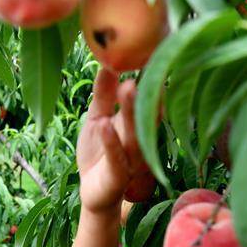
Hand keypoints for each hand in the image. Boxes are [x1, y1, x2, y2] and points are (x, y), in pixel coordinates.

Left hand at [76, 68, 137, 213]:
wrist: (93, 194)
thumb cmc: (99, 155)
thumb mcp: (97, 120)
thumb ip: (104, 95)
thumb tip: (108, 63)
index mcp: (137, 125)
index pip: (147, 100)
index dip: (151, 79)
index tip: (153, 51)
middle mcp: (139, 141)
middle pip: (144, 114)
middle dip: (144, 91)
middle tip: (143, 63)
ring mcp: (131, 161)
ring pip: (134, 135)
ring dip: (131, 112)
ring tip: (128, 88)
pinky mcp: (118, 177)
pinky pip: (116, 158)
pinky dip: (111, 142)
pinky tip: (106, 124)